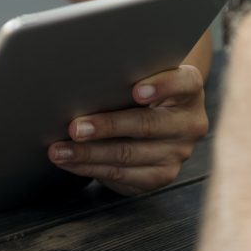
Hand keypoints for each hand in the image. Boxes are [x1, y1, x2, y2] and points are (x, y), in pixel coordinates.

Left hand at [47, 66, 207, 195]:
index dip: (161, 86)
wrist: (158, 121)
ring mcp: (178, 152)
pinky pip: (123, 175)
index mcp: (189, 90)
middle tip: (74, 127)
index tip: (136, 90)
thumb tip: (81, 81)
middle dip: (107, 126)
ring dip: (89, 153)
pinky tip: (71, 163)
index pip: (184, 83)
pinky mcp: (162, 175)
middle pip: (147, 124)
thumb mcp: (143, 77)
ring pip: (129, 154)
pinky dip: (91, 168)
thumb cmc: (140, 91)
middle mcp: (189, 123)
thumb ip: (127, 76)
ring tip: (60, 150)